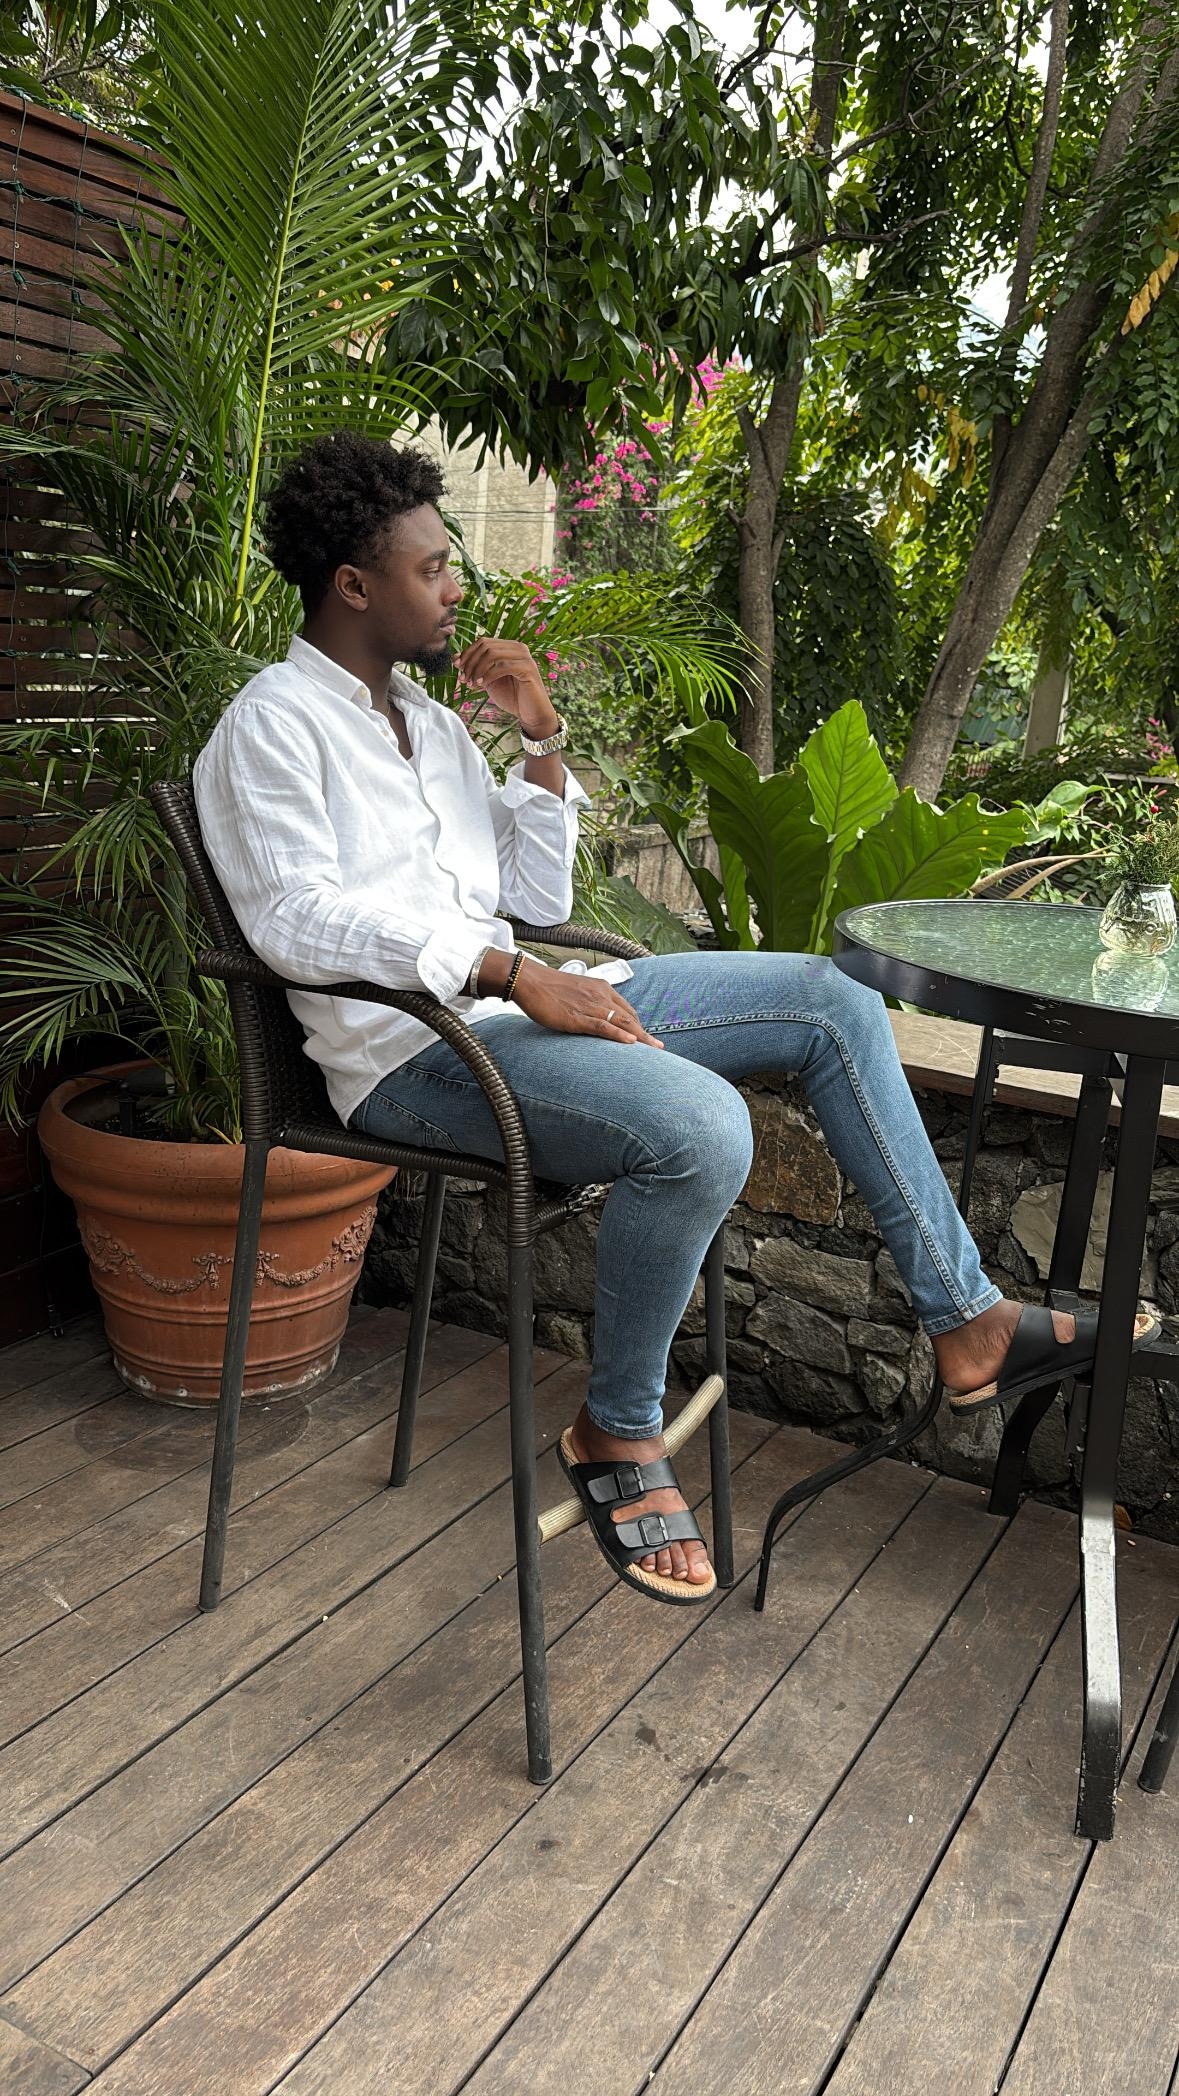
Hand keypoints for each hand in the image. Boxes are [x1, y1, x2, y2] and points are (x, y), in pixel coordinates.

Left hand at [454, 636, 556, 738]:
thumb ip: (476, 668)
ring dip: (477, 669)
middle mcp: (518, 648)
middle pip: (486, 645)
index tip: (458, 668)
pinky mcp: (528, 668)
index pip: (483, 642)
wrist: (531, 714)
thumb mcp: (488, 680)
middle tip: (464, 678)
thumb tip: (455, 658)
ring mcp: (524, 657)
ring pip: (492, 654)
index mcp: (509, 648)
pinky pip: (502, 666)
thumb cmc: (512, 697)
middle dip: (470, 662)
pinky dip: (488, 675)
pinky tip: (482, 685)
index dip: (467, 653)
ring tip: (471, 684)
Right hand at [499, 961, 663, 1046]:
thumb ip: (588, 1002)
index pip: (626, 1009)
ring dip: (640, 1037)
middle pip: (629, 1016)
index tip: (646, 1038)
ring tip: (654, 1050)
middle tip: (659, 1048)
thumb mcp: (575, 992)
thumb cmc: (547, 987)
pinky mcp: (577, 1017)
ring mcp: (589, 1006)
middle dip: (645, 1034)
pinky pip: (603, 1026)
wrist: (529, 980)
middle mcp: (600, 995)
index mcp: (600, 988)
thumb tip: (595, 1017)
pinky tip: (630, 1042)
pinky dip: (618, 1034)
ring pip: (621, 1022)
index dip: (637, 1025)